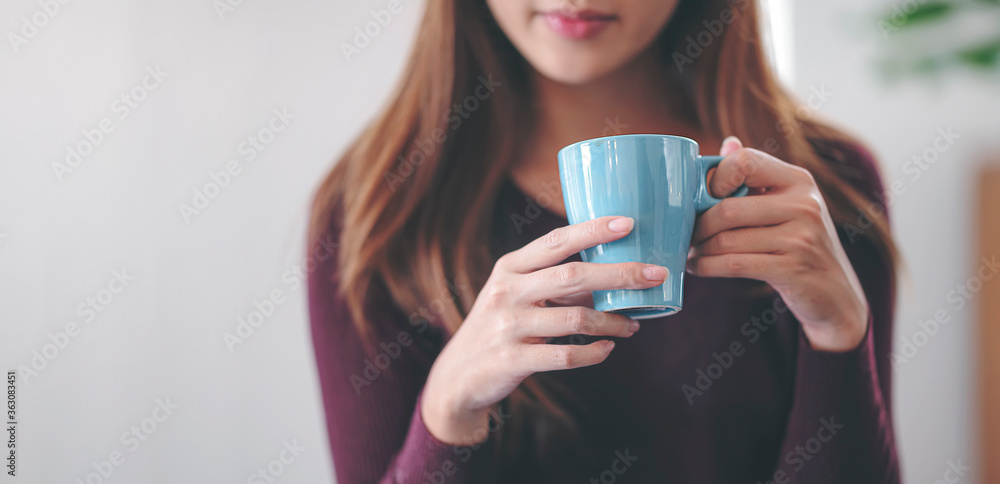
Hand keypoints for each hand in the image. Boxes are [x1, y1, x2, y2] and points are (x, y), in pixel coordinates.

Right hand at [421, 216, 668, 444]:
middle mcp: (507, 292)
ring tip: (632, 325)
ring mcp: (509, 327)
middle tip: (655, 275)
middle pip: (572, 277)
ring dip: (613, 323)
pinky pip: (566, 356)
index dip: (592, 231)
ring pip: (575, 320)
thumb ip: (554, 283)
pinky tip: (607, 349)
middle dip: (620, 274)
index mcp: (509, 268)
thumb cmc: (499, 326)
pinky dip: (594, 353)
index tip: (627, 223)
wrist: (459, 375)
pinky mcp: (513, 360)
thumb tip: (612, 275)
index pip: (555, 241)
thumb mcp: (516, 295)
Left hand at [686, 137, 869, 351]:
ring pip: (726, 239)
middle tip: (684, 234)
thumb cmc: (802, 244)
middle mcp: (804, 204)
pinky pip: (734, 264)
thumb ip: (758, 176)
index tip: (703, 197)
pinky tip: (698, 267)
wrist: (836, 295)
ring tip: (689, 252)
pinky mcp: (792, 269)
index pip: (745, 161)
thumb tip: (727, 143)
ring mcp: (801, 238)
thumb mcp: (790, 205)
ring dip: (698, 249)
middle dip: (697, 225)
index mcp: (799, 181)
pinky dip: (707, 266)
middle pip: (727, 208)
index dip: (715, 177)